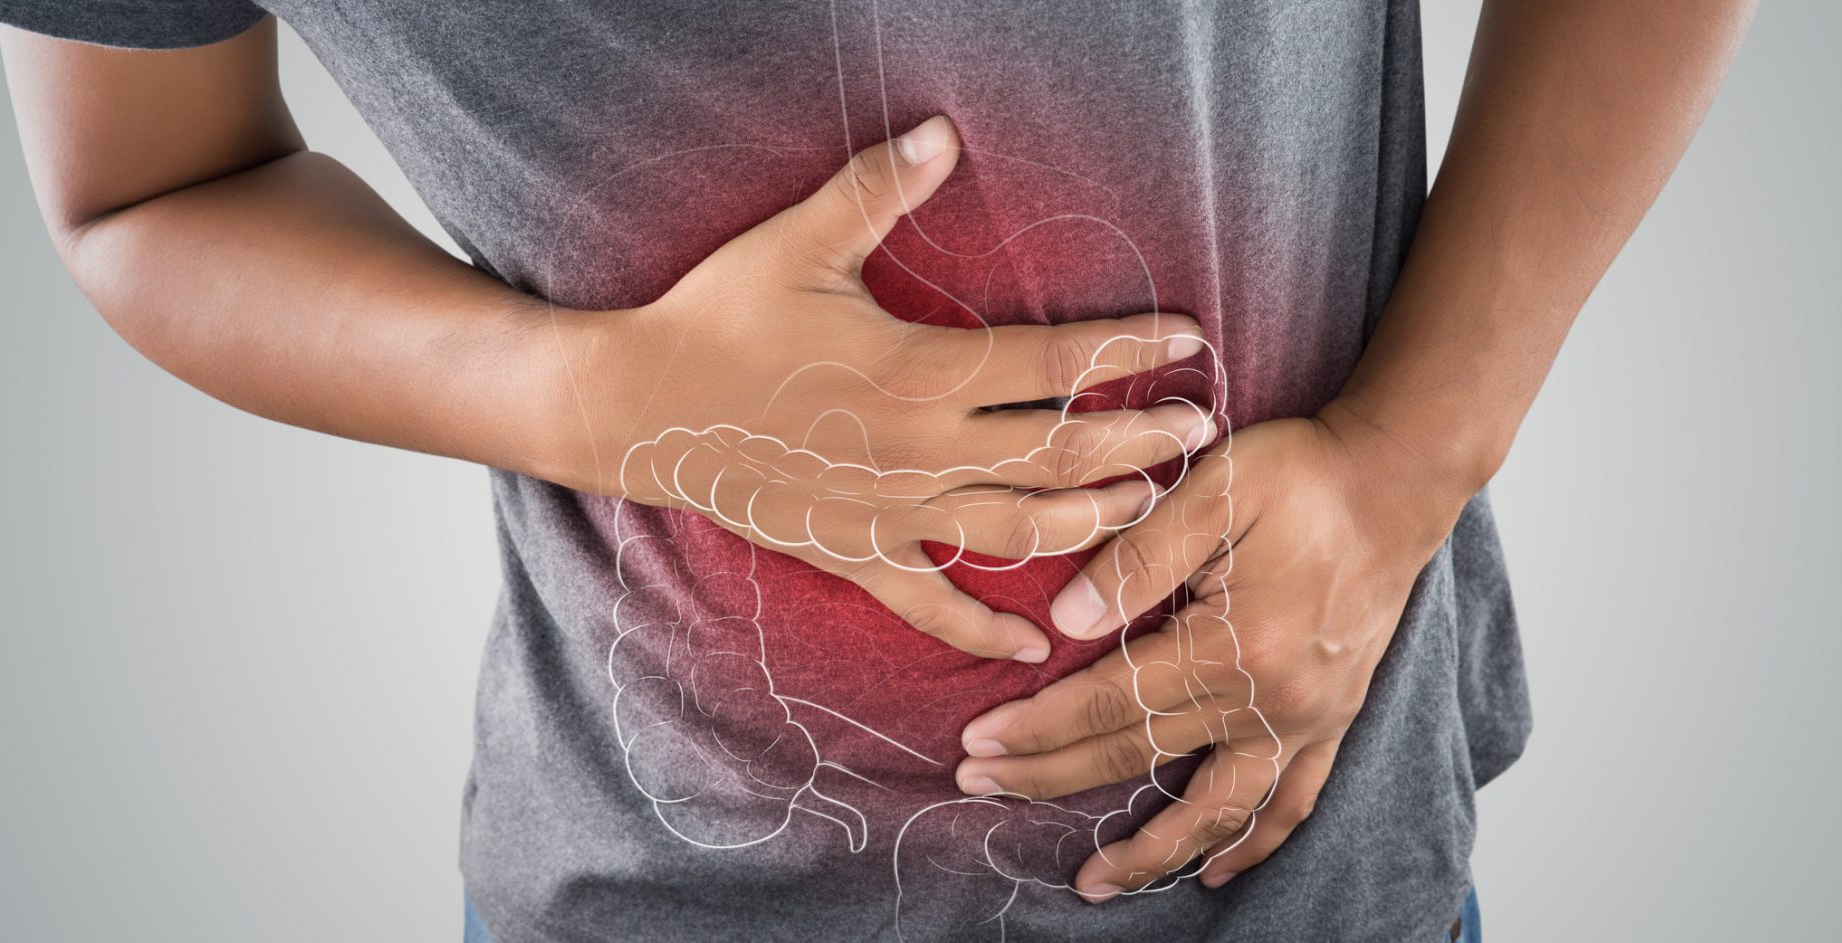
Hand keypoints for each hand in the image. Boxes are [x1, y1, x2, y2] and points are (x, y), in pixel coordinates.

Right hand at [541, 115, 1214, 661]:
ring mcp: (893, 512)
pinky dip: (984, 632)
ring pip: (1020, 532)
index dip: (1130, 351)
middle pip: (1061, 456)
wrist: (638, 407)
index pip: (1055, 365)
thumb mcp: (799, 241)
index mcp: (921, 371)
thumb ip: (878, 187)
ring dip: (1095, 524)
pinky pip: (933, 607)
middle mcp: (923, 451)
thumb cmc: (719, 316)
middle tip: (1203, 434)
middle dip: (1142, 446)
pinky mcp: (857, 554)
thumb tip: (945, 132)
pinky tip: (1034, 647)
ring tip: (1153, 511)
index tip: (1189, 340)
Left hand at [949, 403, 1470, 897]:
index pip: (1109, 701)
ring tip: (1094, 883)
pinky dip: (1251, 844)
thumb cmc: (1304, 475)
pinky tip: (1213, 871)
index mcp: (1234, 644)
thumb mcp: (1215, 488)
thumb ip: (1137, 557)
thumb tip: (1065, 622)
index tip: (979, 743)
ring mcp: (1307, 719)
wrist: (1398, 479)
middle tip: (982, 786)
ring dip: (1152, 853)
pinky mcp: (1333, 720)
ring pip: (1217, 809)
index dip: (1037, 727)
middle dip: (1052, 776)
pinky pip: (1290, 804)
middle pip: (1141, 755)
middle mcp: (1272, 699)